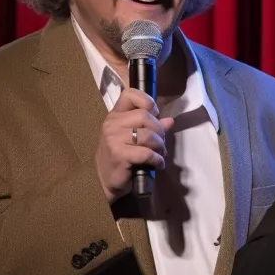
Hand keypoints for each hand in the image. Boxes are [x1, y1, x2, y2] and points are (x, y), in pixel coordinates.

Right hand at [96, 88, 174, 203]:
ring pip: (148, 134)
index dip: (147, 101)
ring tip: (160, 153)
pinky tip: (158, 164)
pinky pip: (146, 153)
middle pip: (145, 115)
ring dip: (160, 146)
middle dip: (159, 130)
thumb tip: (169, 121)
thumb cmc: (121, 157)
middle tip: (160, 142)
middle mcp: (112, 123)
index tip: (154, 114)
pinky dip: (157, 159)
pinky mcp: (119, 154)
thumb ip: (151, 127)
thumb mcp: (134, 138)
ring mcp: (113, 138)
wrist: (105, 181)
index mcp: (115, 115)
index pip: (130, 94)